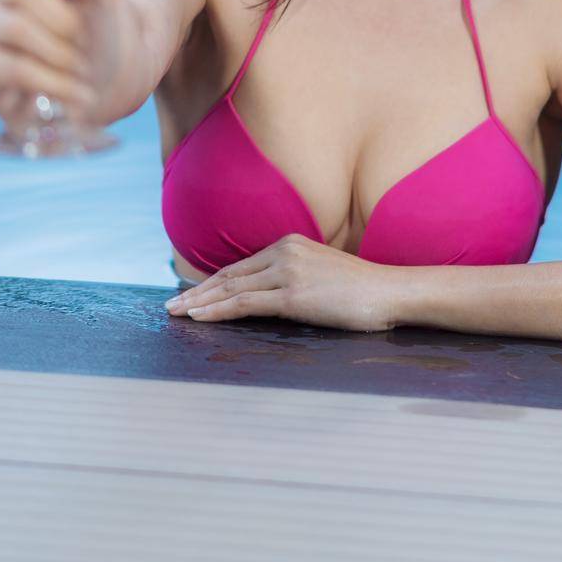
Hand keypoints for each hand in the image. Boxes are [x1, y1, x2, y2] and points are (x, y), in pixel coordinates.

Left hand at [165, 233, 403, 332]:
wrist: (390, 291)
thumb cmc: (362, 290)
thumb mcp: (322, 274)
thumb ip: (295, 277)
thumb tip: (274, 295)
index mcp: (289, 243)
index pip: (241, 266)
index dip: (213, 282)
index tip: (192, 294)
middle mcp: (284, 251)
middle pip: (229, 275)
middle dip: (197, 291)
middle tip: (171, 306)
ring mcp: (287, 272)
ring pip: (231, 288)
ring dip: (199, 302)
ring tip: (176, 314)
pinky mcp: (293, 295)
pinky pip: (245, 303)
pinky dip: (217, 311)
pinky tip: (199, 318)